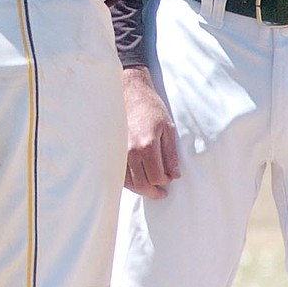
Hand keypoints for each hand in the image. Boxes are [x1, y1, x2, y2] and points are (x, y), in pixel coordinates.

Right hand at [121, 66, 180, 198]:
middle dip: (154, 191)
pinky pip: (119, 175)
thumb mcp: (168, 128)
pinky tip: (137, 180)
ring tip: (151, 188)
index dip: (166, 181)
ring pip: (129, 183)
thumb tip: (175, 175)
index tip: (170, 178)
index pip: (157, 177)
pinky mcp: (112, 151)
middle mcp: (130, 152)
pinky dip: (129, 182)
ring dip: (141, 189)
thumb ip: (171, 154)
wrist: (130, 93)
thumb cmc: (151, 108)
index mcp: (147, 146)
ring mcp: (119, 152)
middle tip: (162, 192)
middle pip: (142, 184)